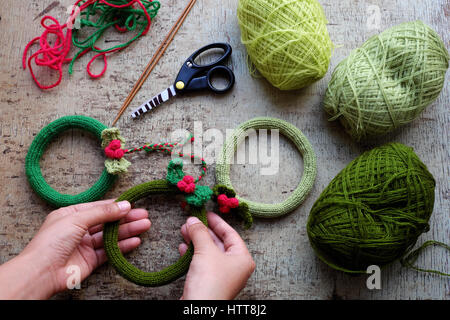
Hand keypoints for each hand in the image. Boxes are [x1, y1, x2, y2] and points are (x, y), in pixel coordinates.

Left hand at [0, 199, 150, 298]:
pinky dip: (123, 246)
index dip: (116, 205)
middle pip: (107, 221)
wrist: (42, 272)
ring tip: (145, 225)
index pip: (99, 207)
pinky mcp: (91, 260)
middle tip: (144, 215)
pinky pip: (110, 251)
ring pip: (111, 235)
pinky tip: (135, 241)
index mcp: (71, 214)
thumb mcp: (77, 218)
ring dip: (128, 230)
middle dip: (126, 218)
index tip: (133, 203)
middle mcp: (79, 229)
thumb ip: (103, 212)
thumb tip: (124, 205)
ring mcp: (85, 245)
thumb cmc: (52, 241)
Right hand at [178, 212, 254, 299]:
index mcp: (242, 258)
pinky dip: (193, 253)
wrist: (199, 309)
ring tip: (183, 230)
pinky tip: (183, 246)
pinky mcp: (210, 282)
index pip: (231, 234)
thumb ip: (200, 232)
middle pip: (219, 242)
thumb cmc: (210, 280)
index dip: (217, 222)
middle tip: (191, 220)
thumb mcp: (206, 251)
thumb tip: (192, 219)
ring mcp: (222, 275)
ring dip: (196, 240)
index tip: (206, 213)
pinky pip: (203, 262)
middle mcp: (235, 266)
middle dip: (203, 231)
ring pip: (209, 252)